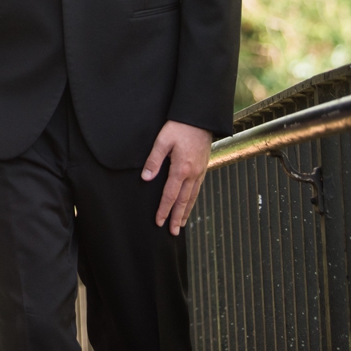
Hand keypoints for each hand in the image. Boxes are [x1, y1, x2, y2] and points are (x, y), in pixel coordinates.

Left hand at [143, 119, 212, 234]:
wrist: (200, 117)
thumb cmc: (180, 126)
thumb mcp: (162, 140)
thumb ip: (154, 160)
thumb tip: (146, 178)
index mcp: (181, 169)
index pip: (170, 195)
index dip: (164, 210)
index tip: (159, 222)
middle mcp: (193, 174)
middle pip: (184, 201)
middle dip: (177, 217)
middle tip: (173, 232)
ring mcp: (200, 171)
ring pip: (193, 197)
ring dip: (186, 211)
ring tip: (182, 224)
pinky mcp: (203, 167)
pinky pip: (198, 188)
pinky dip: (193, 200)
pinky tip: (189, 203)